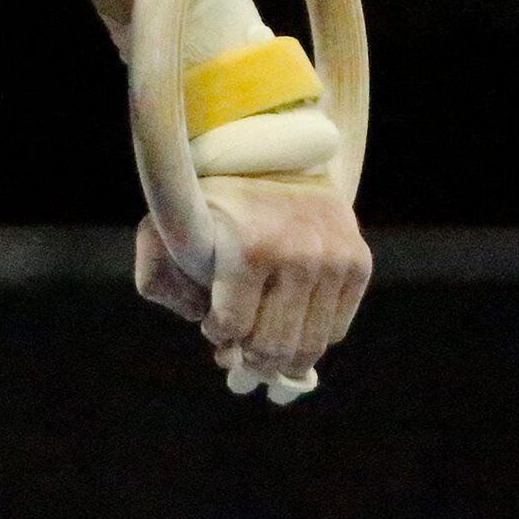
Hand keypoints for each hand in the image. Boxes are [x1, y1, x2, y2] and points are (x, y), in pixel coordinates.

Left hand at [133, 173, 371, 395]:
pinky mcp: (359, 262)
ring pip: (309, 346)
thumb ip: (159, 278)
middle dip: (251, 359)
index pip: (231, 328)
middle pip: (273, 346)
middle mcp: (299, 255)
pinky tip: (291, 319)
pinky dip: (312, 335)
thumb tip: (199, 321)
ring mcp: (334, 260)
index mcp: (249, 249)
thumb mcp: (165, 228)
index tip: (213, 321)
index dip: (217, 332)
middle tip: (241, 357)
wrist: (277, 158)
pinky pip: (336, 329)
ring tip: (265, 348)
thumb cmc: (212, 204)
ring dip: (282, 357)